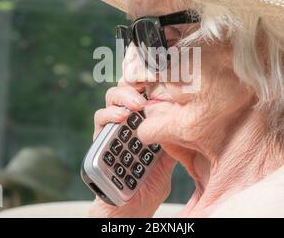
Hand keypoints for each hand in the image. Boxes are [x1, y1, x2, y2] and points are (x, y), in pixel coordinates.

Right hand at [88, 84, 175, 217]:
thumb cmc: (150, 183)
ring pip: (110, 99)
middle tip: (147, 92)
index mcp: (141, 122)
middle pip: (126, 89)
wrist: (133, 208)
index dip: (148, 80)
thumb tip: (185, 120)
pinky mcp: (99, 141)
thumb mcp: (168, 157)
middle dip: (135, 84)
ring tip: (136, 106)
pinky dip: (109, 115)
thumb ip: (171, 138)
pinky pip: (99, 121)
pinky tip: (121, 118)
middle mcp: (125, 122)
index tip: (160, 76)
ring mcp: (111, 130)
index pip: (142, 92)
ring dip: (123, 98)